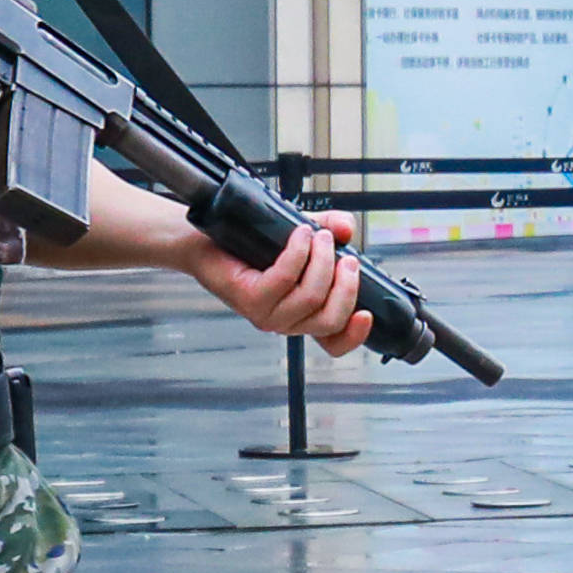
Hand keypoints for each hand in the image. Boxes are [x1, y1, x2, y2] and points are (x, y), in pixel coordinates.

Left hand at [198, 208, 370, 355]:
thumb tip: (348, 228)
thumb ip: (329, 231)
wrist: (204, 241)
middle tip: (347, 256)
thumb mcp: (301, 236)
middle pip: (329, 319)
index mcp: (302, 315)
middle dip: (346, 285)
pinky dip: (298, 253)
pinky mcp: (249, 299)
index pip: (332, 343)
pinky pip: (284, 279)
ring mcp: (266, 314)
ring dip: (322, 261)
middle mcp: (285, 321)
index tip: (368, 314)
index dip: (355, 335)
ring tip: (318, 236)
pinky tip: (299, 234)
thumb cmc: (250, 244)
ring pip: (310, 298)